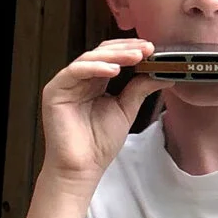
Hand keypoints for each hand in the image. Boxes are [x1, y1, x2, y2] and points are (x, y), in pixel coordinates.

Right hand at [37, 39, 159, 193]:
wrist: (82, 168)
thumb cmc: (99, 144)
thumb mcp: (126, 110)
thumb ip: (139, 89)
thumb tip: (163, 75)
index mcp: (94, 83)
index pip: (111, 58)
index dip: (130, 51)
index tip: (152, 50)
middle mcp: (79, 80)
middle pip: (100, 53)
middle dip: (125, 49)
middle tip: (148, 49)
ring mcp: (65, 84)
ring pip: (89, 58)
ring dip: (114, 55)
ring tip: (136, 57)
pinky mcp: (54, 91)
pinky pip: (75, 71)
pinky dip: (95, 68)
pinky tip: (114, 70)